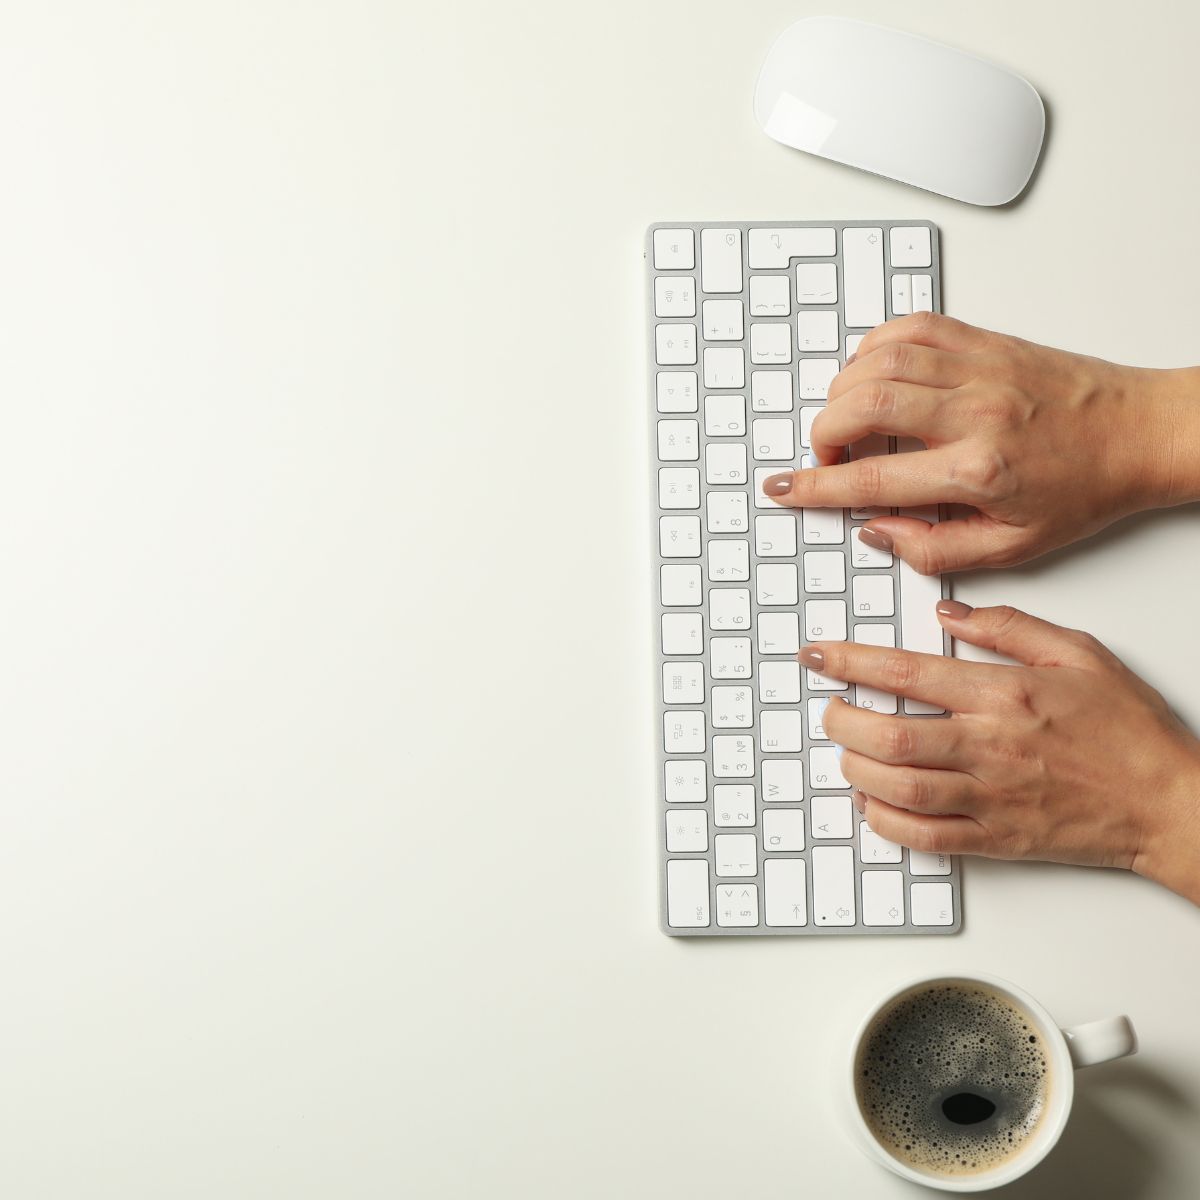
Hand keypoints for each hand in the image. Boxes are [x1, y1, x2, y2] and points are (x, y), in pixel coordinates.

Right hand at [762, 313, 1199, 572]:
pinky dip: (875, 345)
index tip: (786, 489)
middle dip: (824, 433)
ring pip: (879, 358)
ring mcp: (978, 367)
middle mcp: (973, 411)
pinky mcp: (985, 340)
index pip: (873, 479)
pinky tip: (874, 372)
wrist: (1141, 433)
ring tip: (847, 418)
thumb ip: (935, 549)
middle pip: (863, 404)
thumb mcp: (1013, 546)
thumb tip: (879, 532)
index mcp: (978, 470)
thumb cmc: (1085, 488)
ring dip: (843, 389)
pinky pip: (911, 326)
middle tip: (827, 457)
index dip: (816, 487)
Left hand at [807, 602, 1199, 904]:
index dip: (851, 662)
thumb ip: (1008, 628)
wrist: (1168, 801)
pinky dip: (885, 821)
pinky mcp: (995, 840)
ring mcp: (990, 798)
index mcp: (1005, 695)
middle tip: (829, 710)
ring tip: (846, 752)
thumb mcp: (1078, 653)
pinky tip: (873, 802)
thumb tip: (948, 615)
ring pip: (899, 787)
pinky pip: (924, 837)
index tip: (819, 656)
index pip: (907, 673)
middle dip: (842, 721)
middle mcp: (990, 747)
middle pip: (891, 735)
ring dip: (856, 769)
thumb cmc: (1128, 729)